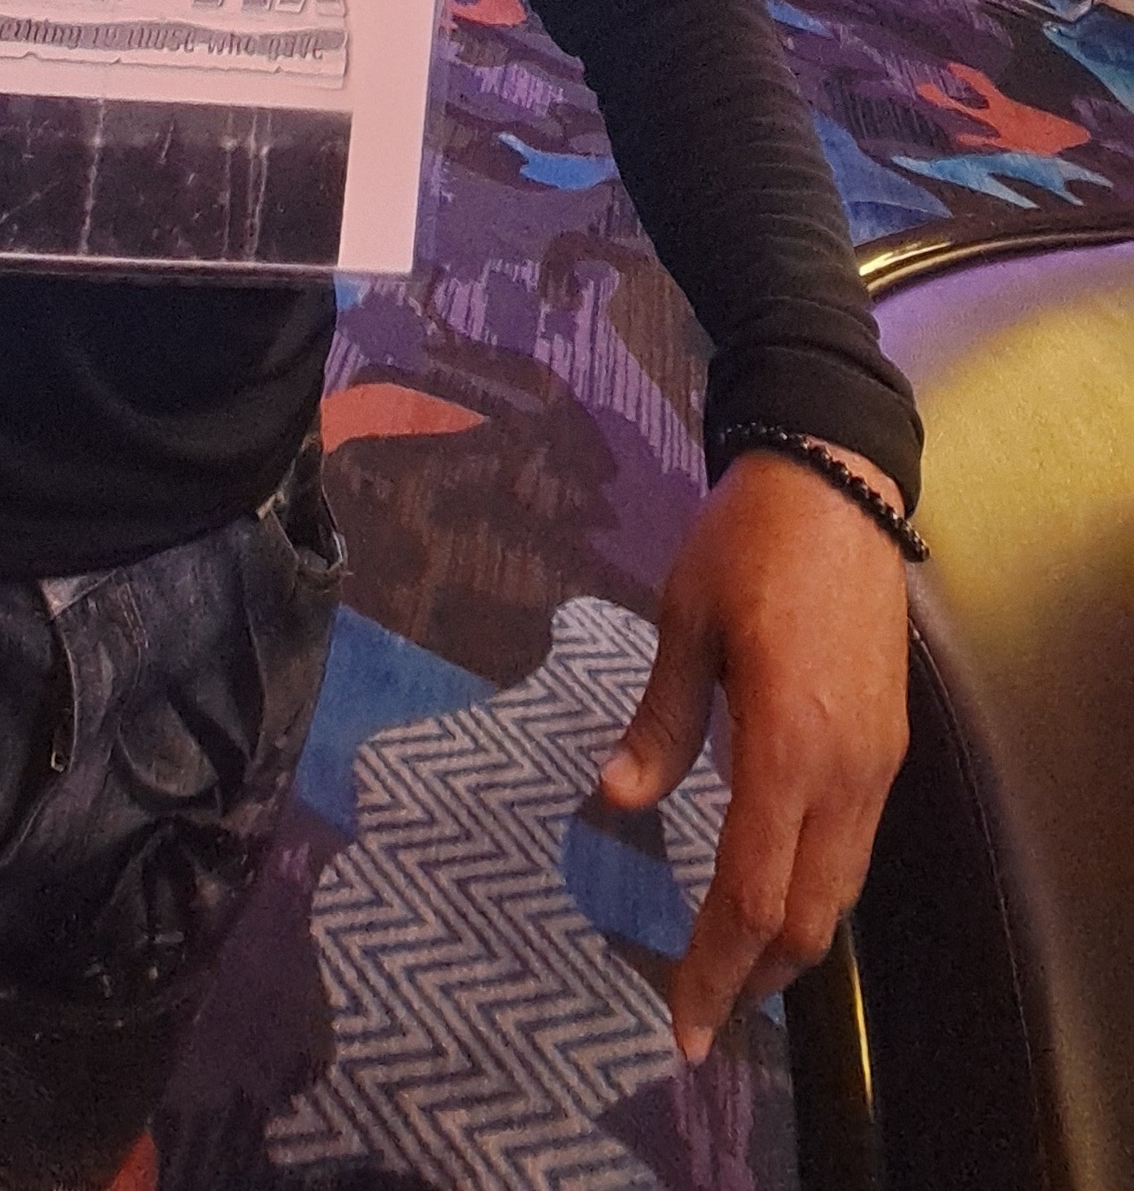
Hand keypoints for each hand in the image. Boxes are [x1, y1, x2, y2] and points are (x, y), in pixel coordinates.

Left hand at [599, 447, 909, 1061]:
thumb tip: (614, 800)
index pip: (751, 892)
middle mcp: (844, 770)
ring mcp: (876, 760)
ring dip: (789, 941)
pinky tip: (771, 887)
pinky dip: (814, 889)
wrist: (838, 479)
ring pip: (841, 889)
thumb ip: (659, 721)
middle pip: (808, 916)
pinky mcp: (888, 742)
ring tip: (728, 967)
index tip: (681, 1024)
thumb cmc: (746, 541)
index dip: (714, 967)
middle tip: (696, 1013)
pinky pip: (854, 845)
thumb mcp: (684, 619)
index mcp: (785, 743)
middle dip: (753, 977)